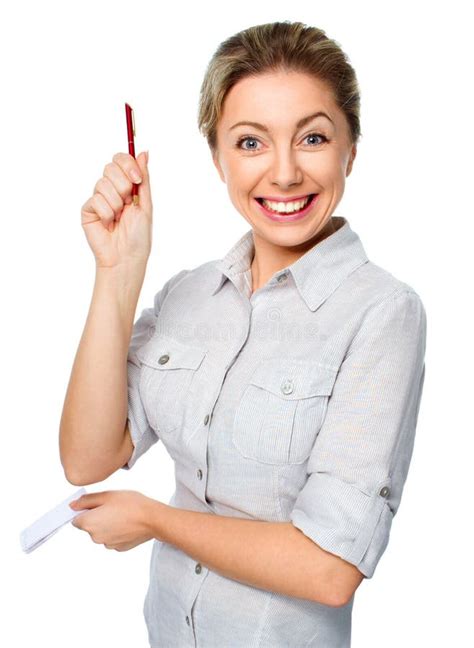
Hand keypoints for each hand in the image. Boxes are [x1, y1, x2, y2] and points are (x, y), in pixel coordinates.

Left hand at [69, 489, 156, 551]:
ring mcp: (107, 544)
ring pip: (101, 532)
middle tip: (113, 507)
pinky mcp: (118, 548)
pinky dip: (117, 532)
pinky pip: (112, 538)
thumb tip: (72, 506)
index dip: (85, 510)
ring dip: (107, 524)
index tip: (97, 505)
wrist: (152, 519)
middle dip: (97, 517)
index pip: (76, 519)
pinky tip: (127, 523)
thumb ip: (86, 500)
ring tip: (122, 514)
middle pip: (89, 526)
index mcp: (89, 523)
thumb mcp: (107, 495)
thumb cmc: (131, 504)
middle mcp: (95, 537)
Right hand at [81, 151, 152, 268]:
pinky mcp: (87, 209)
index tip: (137, 180)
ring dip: (116, 204)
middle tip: (127, 204)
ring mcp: (98, 199)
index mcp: (126, 186)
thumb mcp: (145, 204)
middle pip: (110, 167)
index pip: (121, 159)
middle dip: (123, 186)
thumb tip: (144, 152)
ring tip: (118, 219)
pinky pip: (95, 200)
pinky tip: (108, 224)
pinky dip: (106, 213)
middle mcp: (111, 189)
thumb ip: (144, 178)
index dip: (127, 164)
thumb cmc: (138, 236)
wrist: (126, 258)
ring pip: (103, 184)